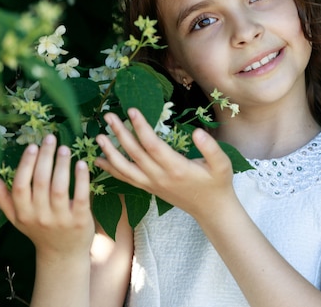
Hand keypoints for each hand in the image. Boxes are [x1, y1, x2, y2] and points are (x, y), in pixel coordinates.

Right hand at [0, 134, 94, 257]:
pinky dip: (81, 179)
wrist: (63, 255)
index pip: (20, 186)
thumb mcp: (18, 220)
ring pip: (59, 188)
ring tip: (64, 148)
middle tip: (50, 139)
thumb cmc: (40, 231)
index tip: (32, 146)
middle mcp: (39, 216)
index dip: (26, 165)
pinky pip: (80, 196)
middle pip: (40, 182)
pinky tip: (82, 164)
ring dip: (61, 165)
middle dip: (45, 158)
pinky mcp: (80, 220)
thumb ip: (5, 201)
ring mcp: (60, 219)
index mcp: (23, 214)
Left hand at [95, 108, 236, 219]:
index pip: (152, 145)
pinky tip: (100, 160)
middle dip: (120, 134)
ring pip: (125, 168)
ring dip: (110, 152)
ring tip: (99, 136)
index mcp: (176, 168)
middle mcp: (160, 177)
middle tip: (108, 116)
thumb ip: (211, 148)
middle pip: (134, 153)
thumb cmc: (217, 183)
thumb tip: (198, 132)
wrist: (210, 209)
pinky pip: (126, 179)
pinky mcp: (149, 188)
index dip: (140, 127)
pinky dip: (111, 170)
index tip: (131, 110)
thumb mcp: (222, 164)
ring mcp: (152, 184)